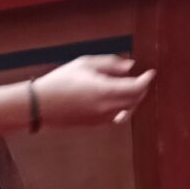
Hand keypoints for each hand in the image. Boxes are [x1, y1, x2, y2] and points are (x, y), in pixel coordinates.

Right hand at [36, 55, 153, 127]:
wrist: (39, 105)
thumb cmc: (60, 80)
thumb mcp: (84, 64)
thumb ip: (110, 64)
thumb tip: (131, 66)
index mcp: (104, 90)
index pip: (136, 88)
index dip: (146, 80)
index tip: (150, 72)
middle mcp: (105, 107)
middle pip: (135, 100)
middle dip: (142, 89)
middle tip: (142, 78)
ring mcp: (100, 118)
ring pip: (127, 110)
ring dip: (133, 99)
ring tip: (130, 86)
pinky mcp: (94, 124)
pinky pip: (116, 116)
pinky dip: (122, 107)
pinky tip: (116, 97)